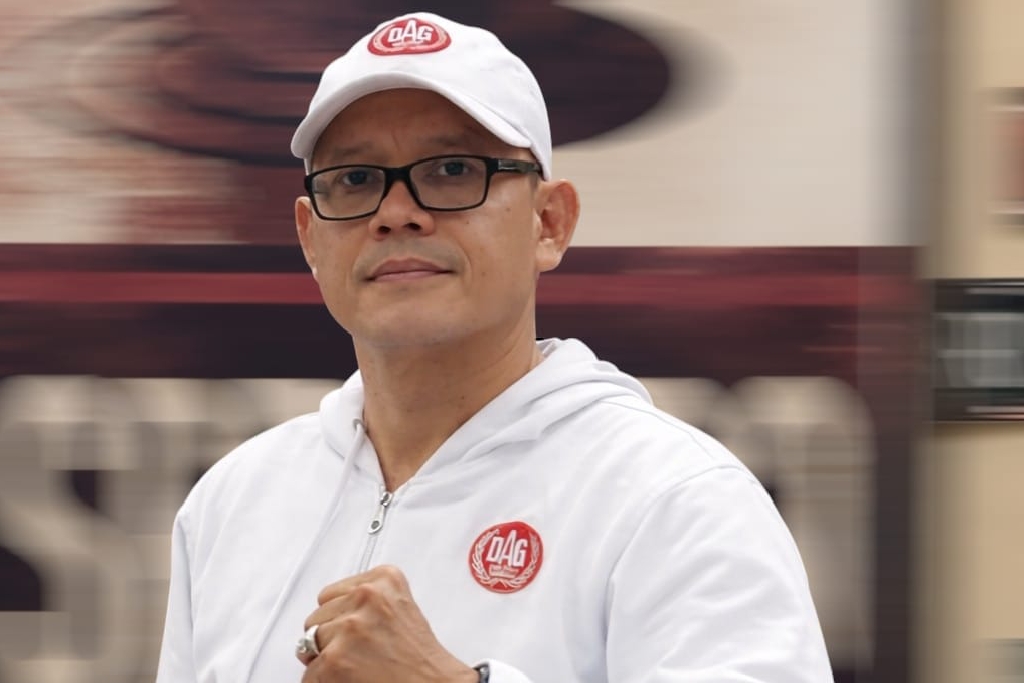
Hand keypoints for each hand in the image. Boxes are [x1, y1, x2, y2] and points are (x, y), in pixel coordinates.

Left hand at [297, 564, 477, 682]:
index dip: (340, 618)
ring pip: (309, 643)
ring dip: (327, 658)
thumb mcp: (400, 609)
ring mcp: (349, 627)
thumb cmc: (420, 659)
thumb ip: (366, 602)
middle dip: (330, 637)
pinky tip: (350, 679)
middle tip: (359, 653)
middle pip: (318, 616)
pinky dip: (323, 681)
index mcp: (385, 579)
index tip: (354, 630)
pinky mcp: (334, 659)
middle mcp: (366, 597)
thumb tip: (329, 613)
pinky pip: (309, 673)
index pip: (332, 593)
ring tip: (358, 666)